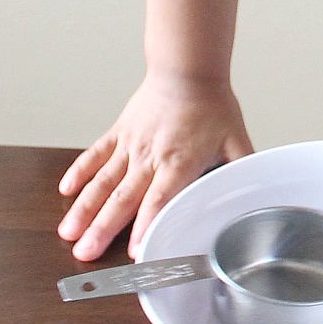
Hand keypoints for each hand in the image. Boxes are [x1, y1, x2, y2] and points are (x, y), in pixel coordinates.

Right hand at [57, 75, 253, 260]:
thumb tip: (256, 193)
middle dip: (102, 229)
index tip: (135, 253)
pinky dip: (79, 172)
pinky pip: (95, 155)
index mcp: (180, 163)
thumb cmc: (212, 104)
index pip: (159, 201)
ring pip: (103, 182)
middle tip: (85, 253)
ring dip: (84, 209)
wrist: (187, 70)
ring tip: (68, 232)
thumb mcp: (236, 140)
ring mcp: (131, 145)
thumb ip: (243, 170)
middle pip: (123, 199)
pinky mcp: (119, 133)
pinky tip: (66, 191)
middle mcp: (150, 157)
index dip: (146, 228)